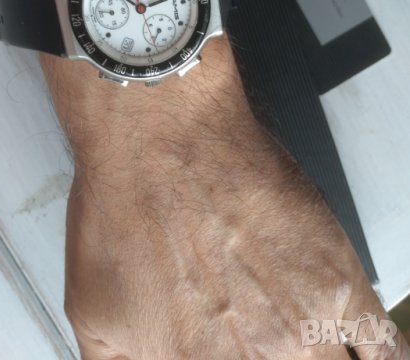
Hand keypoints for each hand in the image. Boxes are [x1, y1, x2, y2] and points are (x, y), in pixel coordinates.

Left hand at [61, 40, 408, 359]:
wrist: (162, 139)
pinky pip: (383, 344)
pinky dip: (383, 356)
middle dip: (273, 359)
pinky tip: (371, 355)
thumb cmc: (123, 210)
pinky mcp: (338, 280)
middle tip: (261, 336)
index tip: (231, 351)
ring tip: (298, 339)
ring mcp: (304, 326)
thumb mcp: (94, 312)